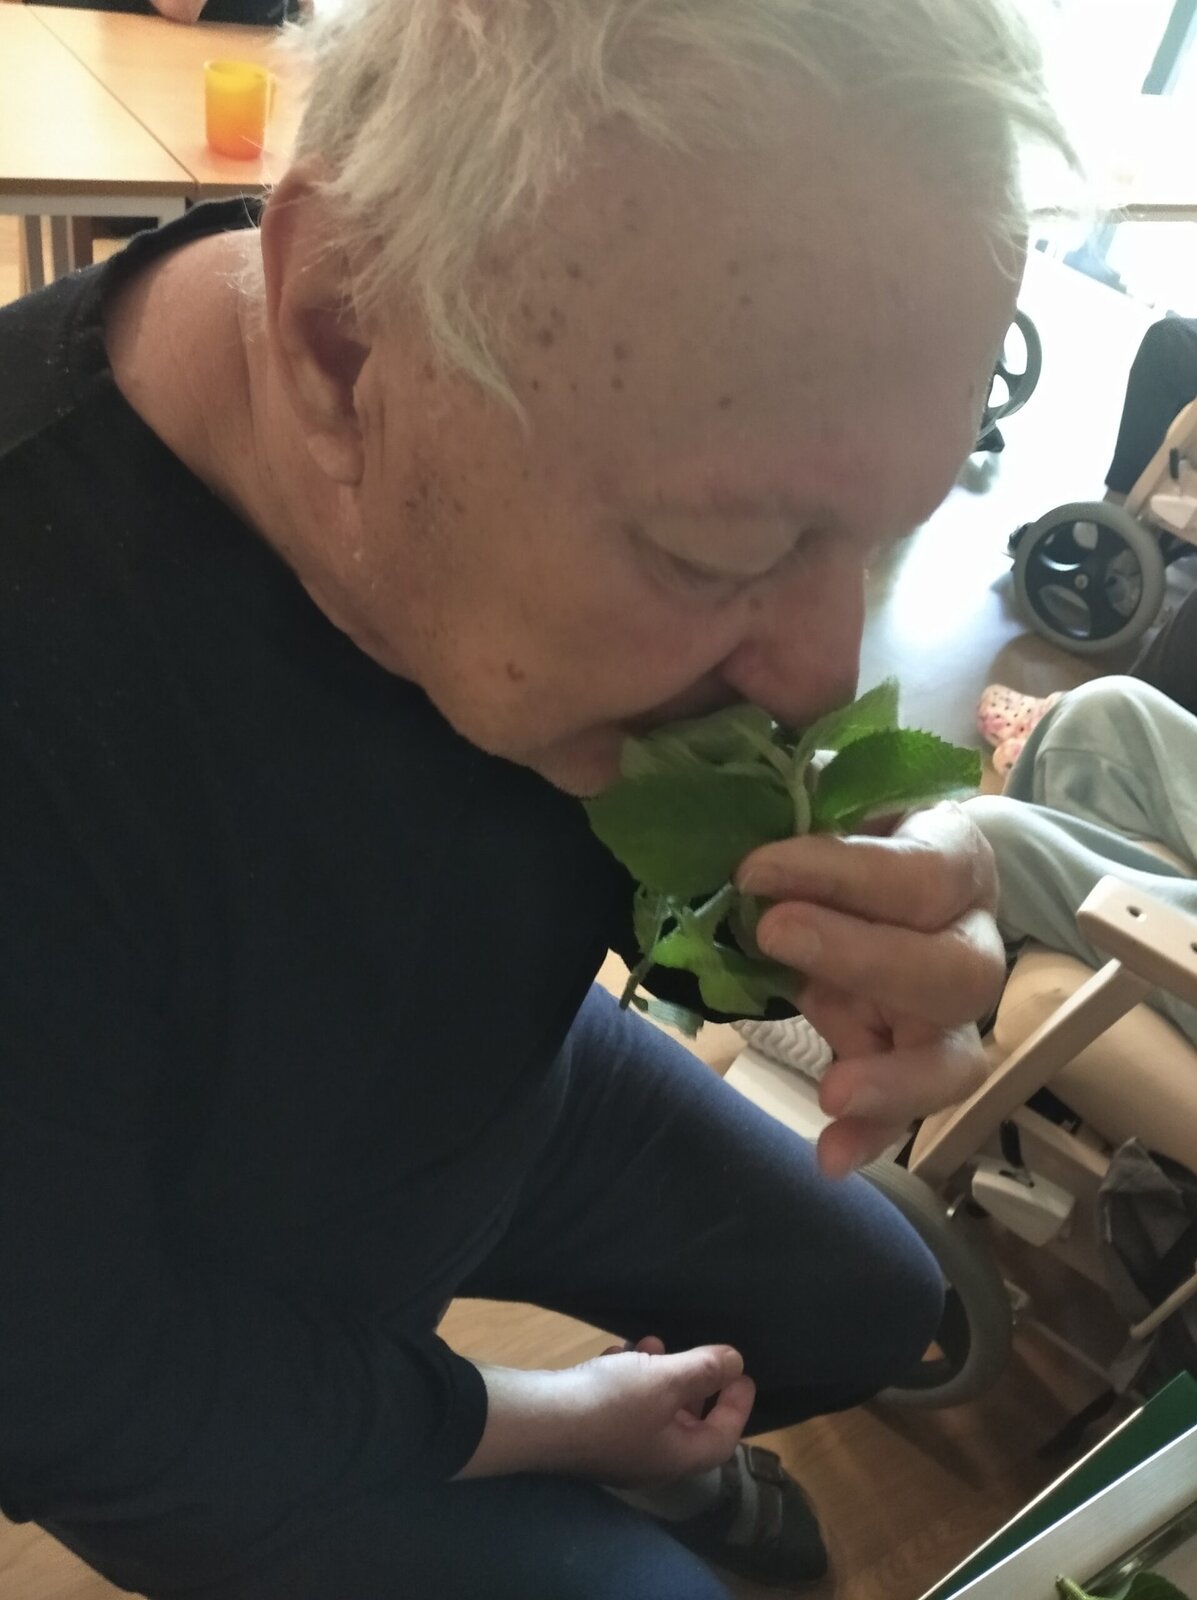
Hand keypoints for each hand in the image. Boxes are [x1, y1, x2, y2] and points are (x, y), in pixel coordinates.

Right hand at [457, 1339, 754, 1484]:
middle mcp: (649, 1459)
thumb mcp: (665, 1379)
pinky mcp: (591, 1431)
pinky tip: (614, 1354)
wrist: (538, 1419)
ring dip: (658, 1374)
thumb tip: (735, 1362)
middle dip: (695, 1384)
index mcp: (676, 1457)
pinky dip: (627, 1378)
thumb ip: (704, 1369)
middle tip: (699, 1356)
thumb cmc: (610, 1404)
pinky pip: (621, 1404)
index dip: (737, 1405)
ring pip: (652, 1409)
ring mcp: (617, 1447)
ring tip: (652, 1343)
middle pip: (687, 1424)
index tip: (743, 1374)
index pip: (723, 1437)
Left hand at [736, 802, 1003, 1177]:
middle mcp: (969, 938)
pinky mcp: (912, 1061)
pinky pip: (909, 1111)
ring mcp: (946, 1013)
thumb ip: (801, 793)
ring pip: (957, 1058)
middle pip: (955, 971)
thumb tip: (751, 775)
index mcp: (953, 857)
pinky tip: (828, 1156)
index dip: (843, 871)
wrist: (841, 874)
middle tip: (772, 934)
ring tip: (833, 1090)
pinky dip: (873, 1137)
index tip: (754, 867)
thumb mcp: (820, 795)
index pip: (924, 870)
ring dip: (896, 1078)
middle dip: (863, 958)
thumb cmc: (834, 824)